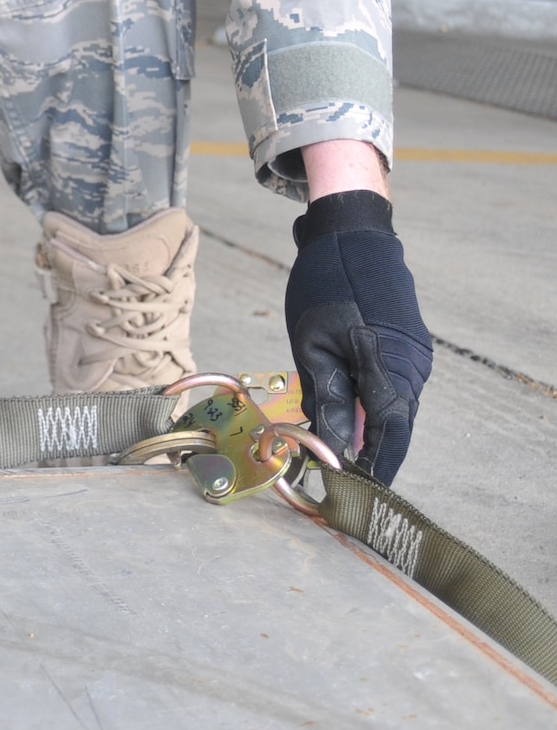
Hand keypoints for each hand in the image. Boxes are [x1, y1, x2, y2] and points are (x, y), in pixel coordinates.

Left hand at [285, 190, 431, 484]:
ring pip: (394, 407)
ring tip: (338, 446)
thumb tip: (333, 448)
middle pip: (394, 425)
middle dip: (369, 452)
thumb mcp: (313, 345)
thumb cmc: (326, 285)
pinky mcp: (410, 345)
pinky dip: (372, 402)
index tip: (356, 495)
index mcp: (390, 368)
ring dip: (369, 427)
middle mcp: (413, 366)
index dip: (374, 468)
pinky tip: (347, 407)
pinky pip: (393, 386)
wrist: (352, 234)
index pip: (389, 436)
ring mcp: (416, 355)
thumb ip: (327, 399)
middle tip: (338, 476)